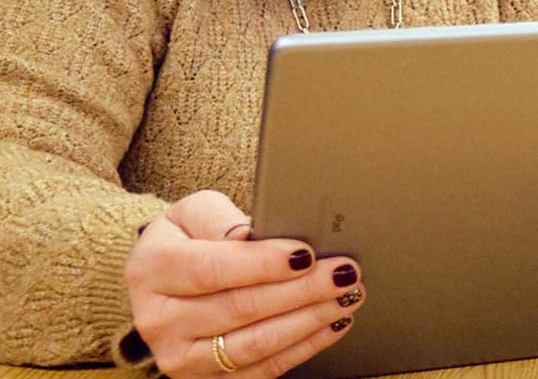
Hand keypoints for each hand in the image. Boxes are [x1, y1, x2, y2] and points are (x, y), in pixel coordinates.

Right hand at [126, 191, 364, 377]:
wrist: (165, 284)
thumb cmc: (189, 239)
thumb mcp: (194, 213)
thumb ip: (223, 220)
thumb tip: (256, 234)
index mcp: (152, 270)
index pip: (211, 269)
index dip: (262, 263)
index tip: (305, 254)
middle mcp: (159, 320)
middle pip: (240, 308)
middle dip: (301, 290)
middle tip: (344, 272)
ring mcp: (180, 358)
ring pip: (255, 344)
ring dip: (309, 321)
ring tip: (346, 297)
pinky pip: (262, 369)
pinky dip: (303, 347)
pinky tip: (332, 324)